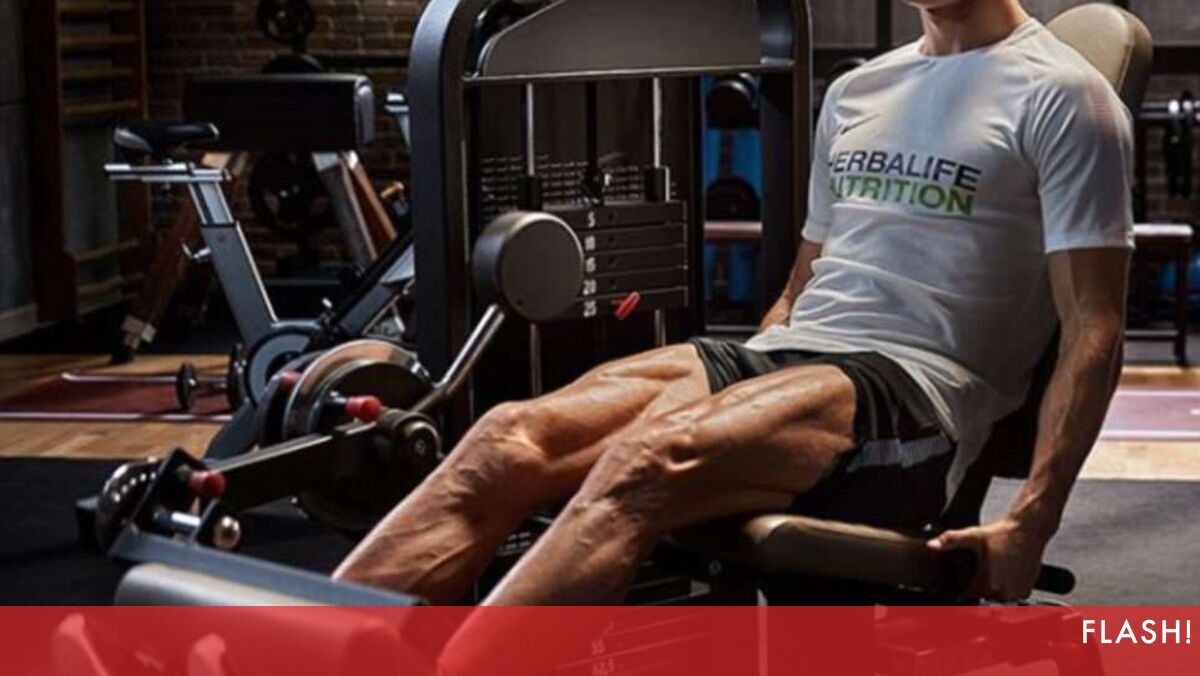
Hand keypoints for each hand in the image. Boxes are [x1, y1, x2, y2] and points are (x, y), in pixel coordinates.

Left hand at [927, 517, 1050, 601]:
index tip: (969, 575)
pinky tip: (1006, 571)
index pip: (969, 595)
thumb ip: (949, 540)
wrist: (1028, 530)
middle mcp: (1004, 592)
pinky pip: (1011, 595)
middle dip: (980, 584)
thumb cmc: (1003, 534)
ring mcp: (1017, 593)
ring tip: (996, 568)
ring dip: (994, 587)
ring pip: (997, 596)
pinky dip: (1008, 587)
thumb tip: (932, 545)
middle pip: (983, 595)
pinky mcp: (1026, 591)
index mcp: (989, 583)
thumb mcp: (972, 536)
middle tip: (985, 566)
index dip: (965, 585)